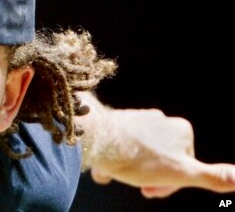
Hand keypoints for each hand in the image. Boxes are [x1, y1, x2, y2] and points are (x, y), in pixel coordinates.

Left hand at [87, 107, 234, 197]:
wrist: (97, 140)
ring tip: (114, 173)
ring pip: (138, 156)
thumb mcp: (181, 173)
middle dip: (148, 177)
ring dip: (128, 170)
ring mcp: (138, 119)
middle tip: (135, 184)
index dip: (169, 184)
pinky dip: (113, 161)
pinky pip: (120, 148)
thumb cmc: (139, 158)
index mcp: (182, 130)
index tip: (152, 190)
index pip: (183, 166)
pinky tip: (103, 168)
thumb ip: (213, 177)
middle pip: (160, 161)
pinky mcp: (116, 122)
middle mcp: (161, 120)